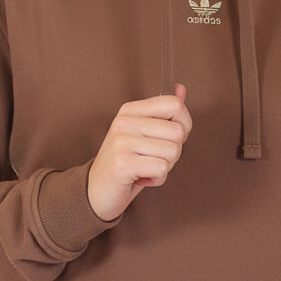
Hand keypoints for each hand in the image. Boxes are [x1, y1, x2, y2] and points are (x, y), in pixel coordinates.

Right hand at [87, 84, 192, 221]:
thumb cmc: (127, 162)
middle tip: (151, 159)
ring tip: (144, 168)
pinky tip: (140, 178)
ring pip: (172, 152)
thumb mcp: (145, 134)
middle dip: (173, 152)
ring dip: (164, 167)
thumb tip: (181, 88)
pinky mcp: (123, 163)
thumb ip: (164, 112)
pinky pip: (162, 169)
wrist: (96, 191)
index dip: (183, 125)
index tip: (168, 139)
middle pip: (178, 132)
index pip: (174, 104)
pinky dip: (157, 179)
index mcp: (131, 110)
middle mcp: (124, 121)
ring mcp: (122, 141)